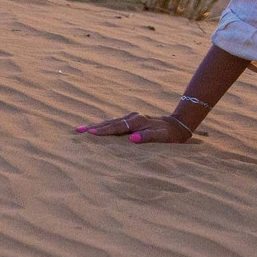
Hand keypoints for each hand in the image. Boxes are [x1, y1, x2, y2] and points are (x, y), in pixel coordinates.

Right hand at [76, 109, 196, 144]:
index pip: (116, 127)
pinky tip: (98, 128)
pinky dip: (105, 125)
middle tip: (78, 130)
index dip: (103, 131)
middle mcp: (133, 117)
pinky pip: (115, 123)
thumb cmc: (170, 134)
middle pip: (110, 123)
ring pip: (111, 121)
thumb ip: (147, 137)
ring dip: (97, 125)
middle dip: (94, 127)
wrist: (178, 125)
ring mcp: (132, 117)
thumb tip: (132, 139)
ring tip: (83, 129)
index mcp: (137, 122)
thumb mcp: (162, 137)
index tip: (89, 133)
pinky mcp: (133, 119)